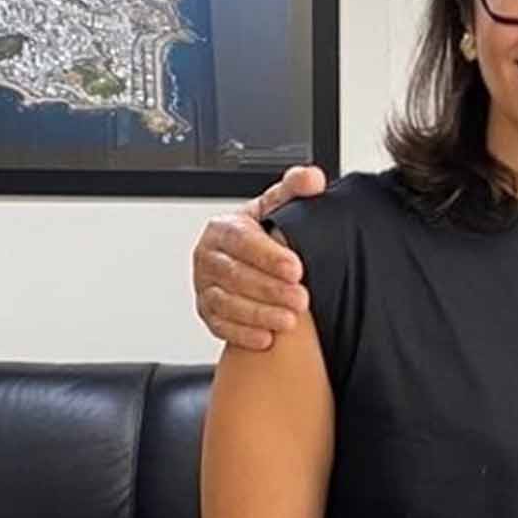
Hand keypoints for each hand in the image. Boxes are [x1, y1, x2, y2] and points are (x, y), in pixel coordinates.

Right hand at [196, 165, 327, 349]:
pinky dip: (243, 334)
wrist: (247, 259)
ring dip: (258, 314)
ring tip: (289, 321)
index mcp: (223, 229)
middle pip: (234, 275)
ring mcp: (205, 286)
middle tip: (301, 299)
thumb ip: (295, 189)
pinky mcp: (207, 312)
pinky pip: (220, 326)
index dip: (268, 256)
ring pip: (225, 303)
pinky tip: (266, 338)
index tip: (296, 268)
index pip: (241, 240)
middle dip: (269, 289)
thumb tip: (312, 179)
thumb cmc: (262, 234)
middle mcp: (208, 257)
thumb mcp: (277, 207)